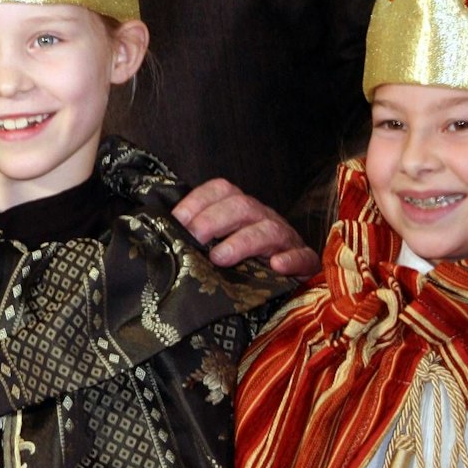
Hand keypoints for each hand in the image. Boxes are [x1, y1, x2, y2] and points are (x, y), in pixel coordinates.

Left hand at [172, 178, 318, 277]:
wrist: (290, 277)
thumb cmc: (245, 260)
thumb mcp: (219, 244)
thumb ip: (197, 237)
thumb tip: (162, 236)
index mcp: (240, 208)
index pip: (220, 190)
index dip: (197, 201)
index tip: (177, 221)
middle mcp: (262, 217)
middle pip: (241, 206)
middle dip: (213, 220)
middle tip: (195, 240)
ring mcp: (286, 238)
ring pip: (269, 229)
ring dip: (242, 241)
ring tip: (220, 258)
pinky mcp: (305, 261)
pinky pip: (303, 256)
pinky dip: (290, 260)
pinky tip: (276, 266)